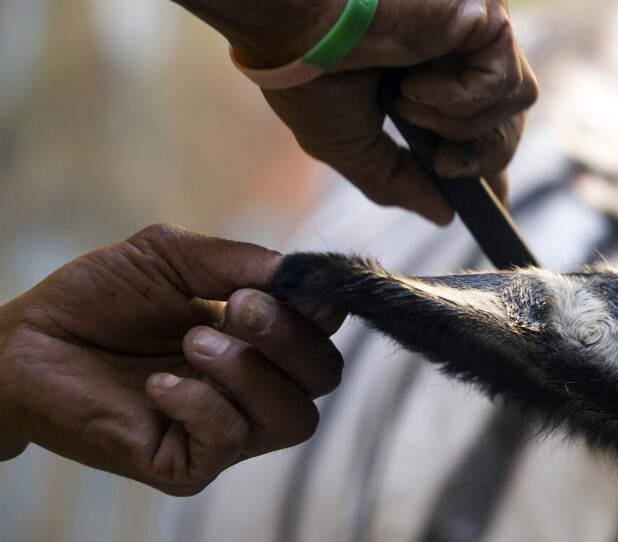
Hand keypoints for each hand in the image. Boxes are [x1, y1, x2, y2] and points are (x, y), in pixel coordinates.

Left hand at [0, 224, 343, 494]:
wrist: (29, 342)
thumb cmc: (100, 298)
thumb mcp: (174, 258)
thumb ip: (239, 261)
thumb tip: (301, 274)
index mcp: (259, 337)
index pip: (325, 332)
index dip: (321, 305)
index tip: (288, 281)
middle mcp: (254, 386)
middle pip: (324, 375)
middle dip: (288, 336)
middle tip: (236, 307)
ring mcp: (226, 429)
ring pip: (292, 417)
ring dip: (248, 372)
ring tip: (193, 342)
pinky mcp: (188, 464)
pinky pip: (229, 441)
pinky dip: (201, 403)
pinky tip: (159, 382)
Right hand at [175, 0, 538, 223]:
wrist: (290, 24)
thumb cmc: (307, 75)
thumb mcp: (350, 147)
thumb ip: (398, 182)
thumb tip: (443, 215)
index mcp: (427, 77)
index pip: (481, 129)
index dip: (485, 168)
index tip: (483, 207)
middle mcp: (457, 51)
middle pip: (508, 122)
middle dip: (478, 158)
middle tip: (442, 164)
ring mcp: (474, 32)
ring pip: (515, 105)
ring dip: (457, 123)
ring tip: (404, 102)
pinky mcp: (485, 16)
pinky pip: (504, 82)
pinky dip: (457, 99)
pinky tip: (413, 83)